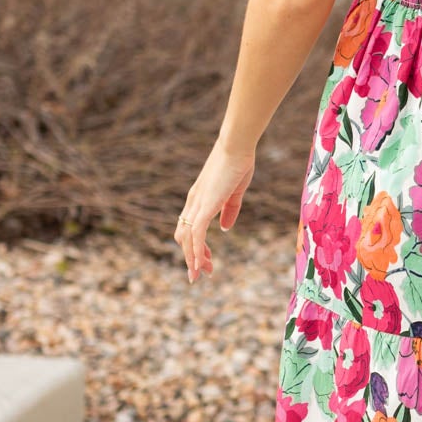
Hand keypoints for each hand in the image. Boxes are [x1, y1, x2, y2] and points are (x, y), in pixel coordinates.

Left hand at [173, 139, 255, 283]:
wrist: (236, 146)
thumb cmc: (238, 163)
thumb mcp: (235, 192)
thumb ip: (230, 210)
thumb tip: (225, 228)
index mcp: (199, 198)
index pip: (189, 228)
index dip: (196, 246)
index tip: (206, 261)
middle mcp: (193, 203)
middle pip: (183, 237)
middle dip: (192, 258)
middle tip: (202, 274)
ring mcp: (197, 204)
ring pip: (187, 239)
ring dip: (193, 260)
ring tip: (200, 275)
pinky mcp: (205, 206)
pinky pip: (196, 234)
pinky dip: (196, 252)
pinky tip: (200, 265)